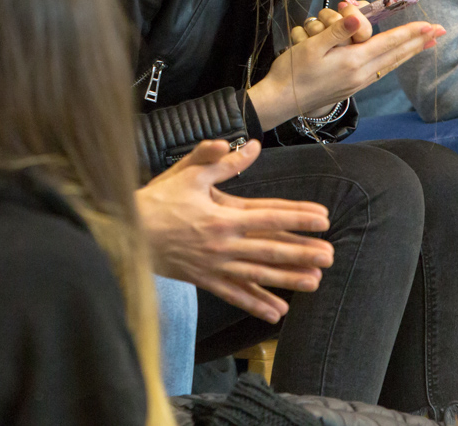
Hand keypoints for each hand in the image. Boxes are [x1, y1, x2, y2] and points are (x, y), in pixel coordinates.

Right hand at [137, 139, 332, 322]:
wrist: (126, 233)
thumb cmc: (158, 200)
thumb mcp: (188, 173)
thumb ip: (220, 160)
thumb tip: (250, 145)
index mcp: (223, 216)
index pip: (270, 216)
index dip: (298, 217)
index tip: (323, 219)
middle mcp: (223, 244)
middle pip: (270, 249)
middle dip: (303, 252)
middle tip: (330, 255)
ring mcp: (215, 265)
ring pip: (258, 274)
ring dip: (288, 279)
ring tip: (315, 282)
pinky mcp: (205, 279)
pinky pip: (235, 294)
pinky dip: (256, 303)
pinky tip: (277, 312)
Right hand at [249, 6, 441, 127]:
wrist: (281, 101)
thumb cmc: (292, 71)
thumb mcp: (311, 47)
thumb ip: (337, 32)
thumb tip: (358, 18)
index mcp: (353, 61)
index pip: (389, 42)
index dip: (411, 32)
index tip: (431, 25)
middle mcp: (361, 74)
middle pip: (396, 54)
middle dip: (418, 41)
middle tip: (440, 32)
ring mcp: (358, 82)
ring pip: (390, 62)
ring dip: (407, 50)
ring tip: (423, 43)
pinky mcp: (352, 87)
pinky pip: (380, 70)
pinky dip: (393, 60)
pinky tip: (395, 58)